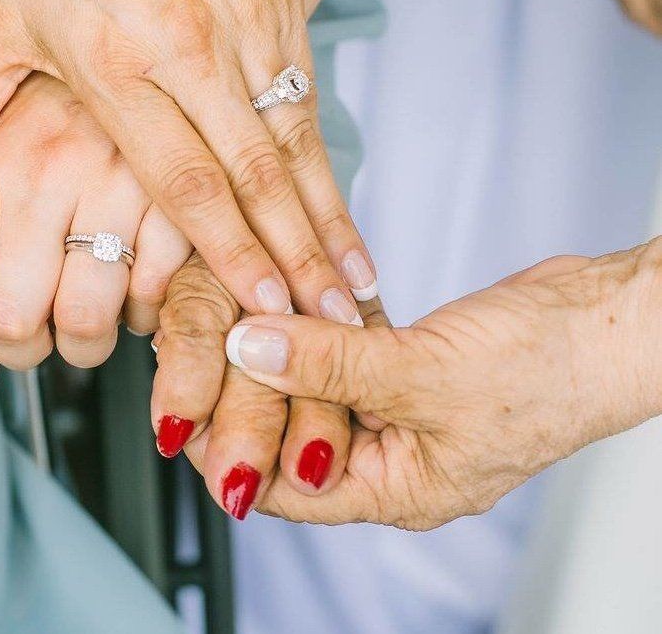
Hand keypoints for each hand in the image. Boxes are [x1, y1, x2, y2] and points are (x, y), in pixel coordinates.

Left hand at [0, 0, 374, 321]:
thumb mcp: (9, 14)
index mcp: (118, 67)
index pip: (180, 177)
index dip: (223, 247)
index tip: (259, 300)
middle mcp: (191, 57)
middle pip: (250, 175)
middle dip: (291, 256)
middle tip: (326, 319)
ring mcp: (245, 35)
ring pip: (294, 147)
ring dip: (324, 224)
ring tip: (354, 285)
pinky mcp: (281, 14)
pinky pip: (311, 107)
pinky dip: (331, 172)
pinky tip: (348, 220)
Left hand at [0, 73, 189, 379]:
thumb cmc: (92, 20)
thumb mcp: (6, 51)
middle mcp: (49, 174)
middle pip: (14, 315)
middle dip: (27, 352)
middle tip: (45, 341)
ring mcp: (117, 187)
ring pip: (88, 317)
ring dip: (91, 342)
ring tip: (101, 318)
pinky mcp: (181, 197)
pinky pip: (154, 291)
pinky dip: (147, 309)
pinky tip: (147, 287)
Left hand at [185, 243, 661, 527]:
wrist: (607, 321)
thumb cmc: (547, 369)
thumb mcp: (425, 373)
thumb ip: (331, 364)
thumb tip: (247, 348)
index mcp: (396, 486)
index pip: (284, 486)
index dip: (230, 449)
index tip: (183, 408)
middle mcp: (391, 453)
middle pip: (293, 434)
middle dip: (247, 396)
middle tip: (201, 349)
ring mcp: (399, 406)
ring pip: (316, 387)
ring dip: (281, 353)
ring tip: (234, 317)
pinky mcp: (407, 363)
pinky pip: (344, 353)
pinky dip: (317, 330)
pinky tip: (289, 304)